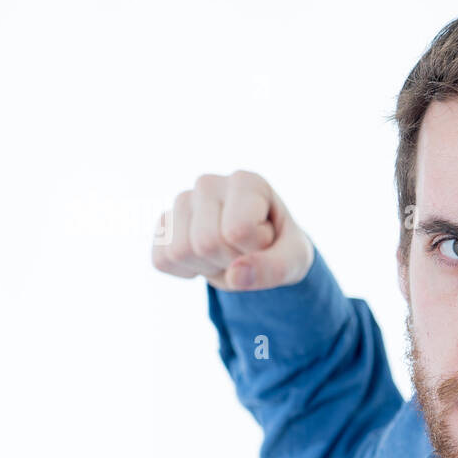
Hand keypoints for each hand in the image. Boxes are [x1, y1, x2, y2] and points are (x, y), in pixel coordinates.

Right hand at [152, 170, 313, 290]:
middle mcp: (209, 183)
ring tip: (228, 253)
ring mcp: (182, 201)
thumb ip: (274, 268)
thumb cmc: (281, 248)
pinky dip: (186, 272)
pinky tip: (206, 258)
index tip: (265, 241)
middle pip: (206, 243)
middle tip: (245, 251)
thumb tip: (235, 275)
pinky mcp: (164, 224)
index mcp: (247, 182)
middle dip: (230, 260)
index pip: (238, 231)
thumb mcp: (294, 260)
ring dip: (209, 268)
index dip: (254, 250)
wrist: (261, 251)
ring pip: (179, 252)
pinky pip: (162, 260)